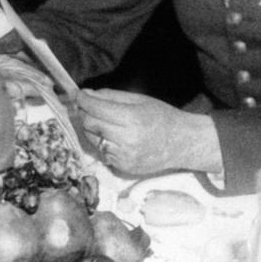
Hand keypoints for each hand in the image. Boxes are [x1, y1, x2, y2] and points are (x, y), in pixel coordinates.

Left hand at [73, 87, 220, 174]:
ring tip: (104, 121)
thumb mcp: (139, 100)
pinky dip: (103, 143)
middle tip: (88, 106)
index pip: (96, 108)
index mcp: (132, 118)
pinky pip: (102, 152)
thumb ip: (111, 97)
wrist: (182, 143)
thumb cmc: (162, 117)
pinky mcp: (122, 167)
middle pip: (90, 124)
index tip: (78, 94)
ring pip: (92, 140)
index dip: (84, 99)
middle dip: (86, 113)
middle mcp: (126, 139)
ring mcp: (123, 156)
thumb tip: (86, 94)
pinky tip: (116, 137)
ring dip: (93, 129)